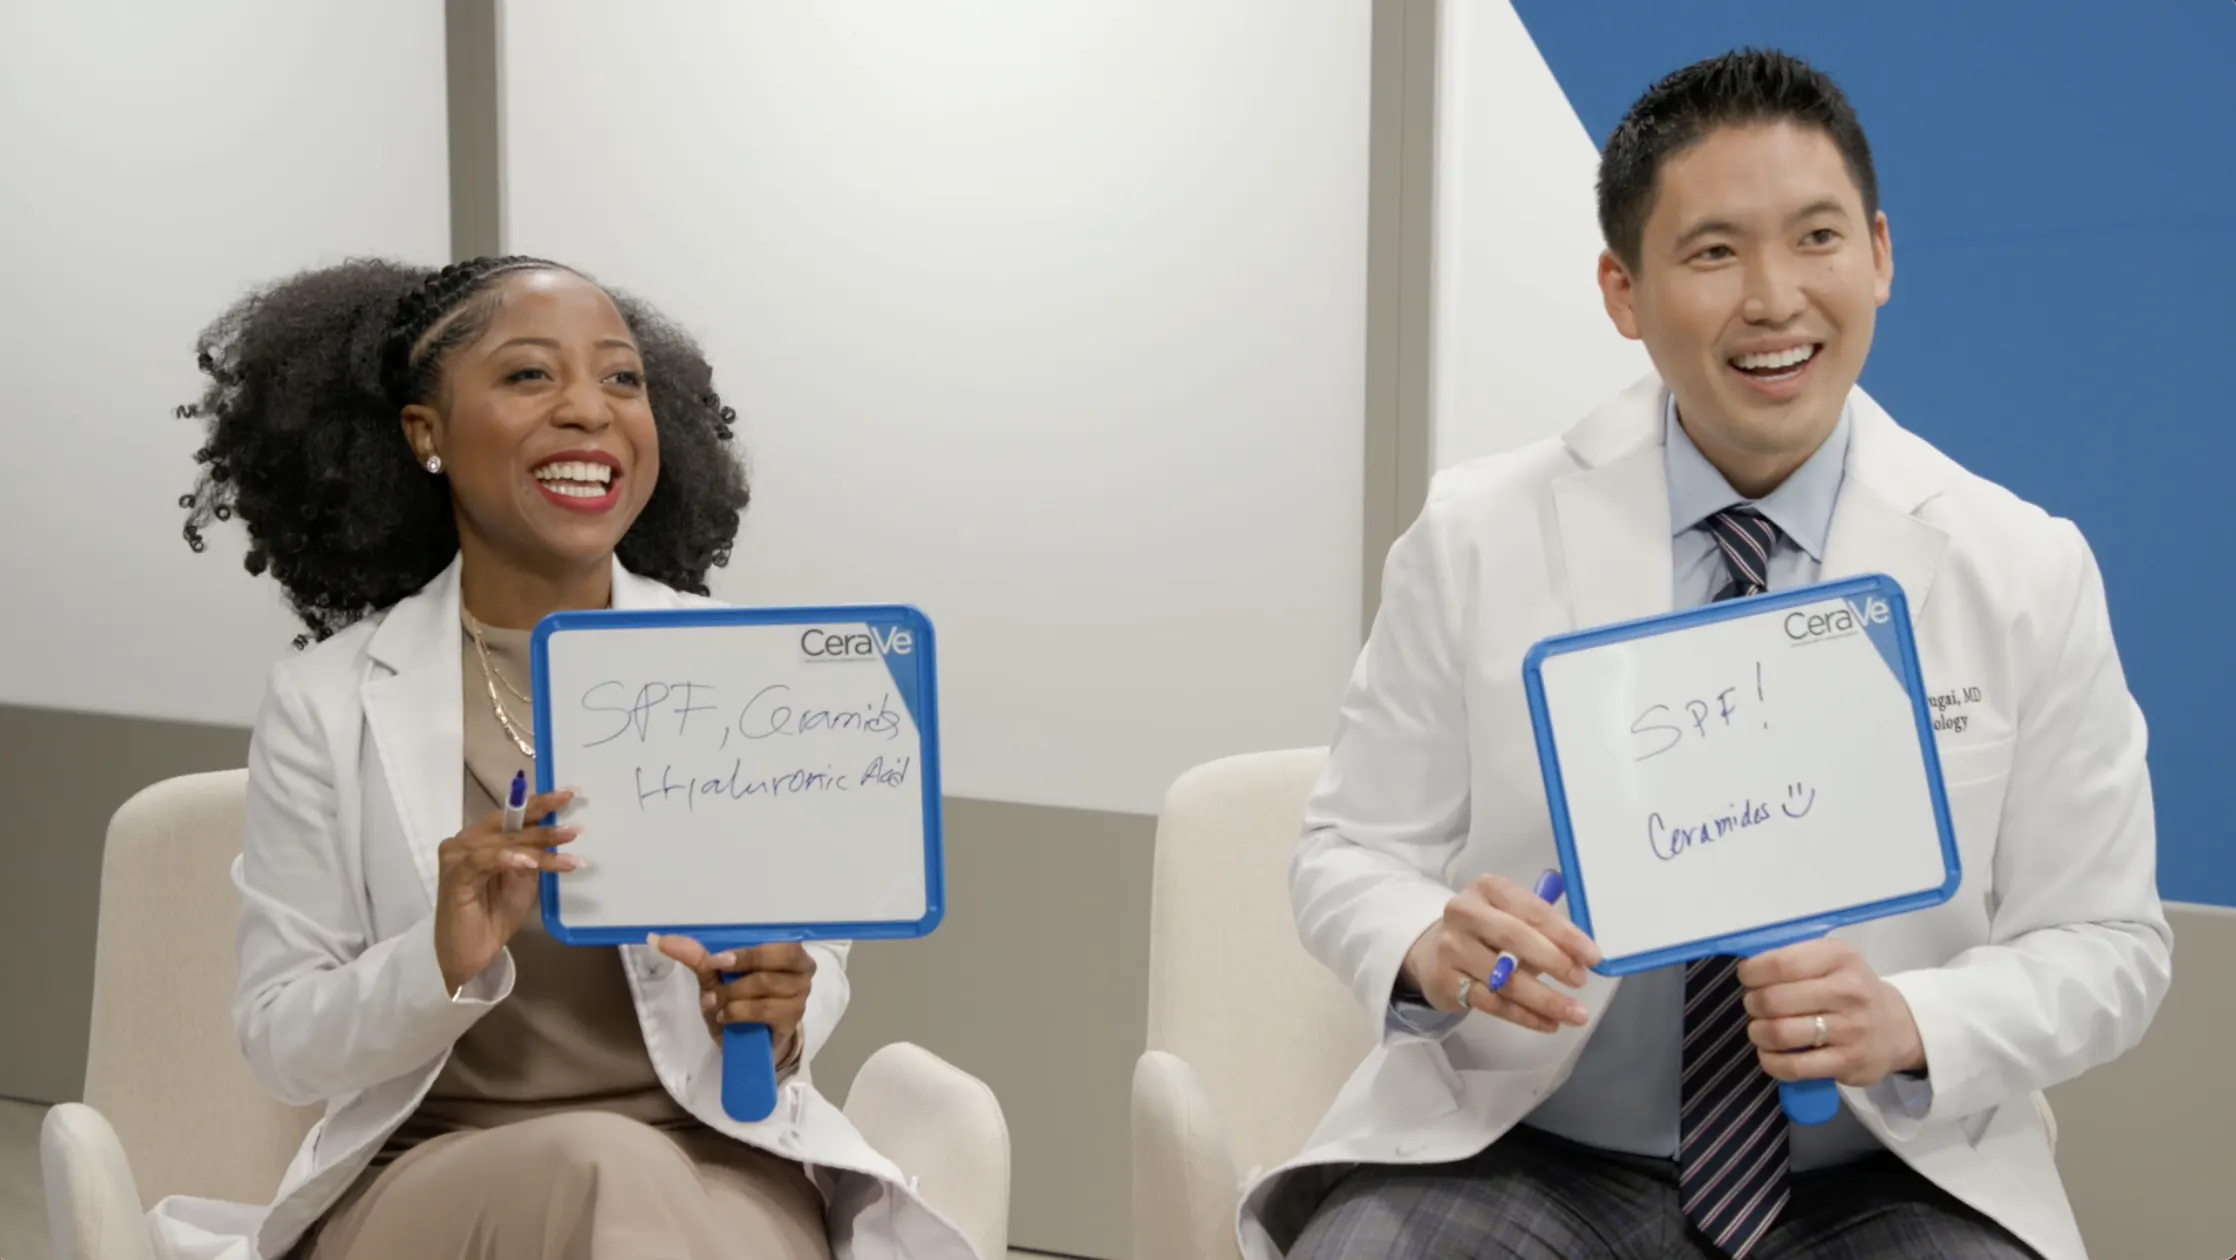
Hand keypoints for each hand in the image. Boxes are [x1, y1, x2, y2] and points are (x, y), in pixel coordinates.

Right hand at [433, 788, 580, 993]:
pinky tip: (530, 861)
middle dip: (543, 818)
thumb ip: (533, 856)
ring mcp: (457, 856)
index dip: (540, 803)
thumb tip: (555, 834)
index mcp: (483, 839)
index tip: (569, 794)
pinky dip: (508, 858)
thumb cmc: (496, 916)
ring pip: (503, 840)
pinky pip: (482, 859)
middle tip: (575, 822)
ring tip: (568, 843)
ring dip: (537, 842)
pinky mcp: (454, 876)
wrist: (472, 953)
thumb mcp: (523, 881)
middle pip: (508, 822)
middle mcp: (466, 841)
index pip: (513, 815)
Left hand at [652, 934, 816, 1067]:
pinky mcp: (790, 1021)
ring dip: (733, 994)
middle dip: (743, 966)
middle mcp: (803, 973)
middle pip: (779, 959)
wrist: (749, 1046)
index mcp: (790, 954)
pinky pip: (764, 1010)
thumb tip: (662, 940)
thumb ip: (698, 958)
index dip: (749, 950)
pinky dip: (739, 1011)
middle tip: (715, 974)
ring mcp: (799, 998)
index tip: (716, 960)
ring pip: (766, 985)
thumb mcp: (718, 978)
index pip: (779, 943)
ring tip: (714, 1002)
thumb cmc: (740, 1002)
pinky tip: (725, 1016)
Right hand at [1400, 875, 1600, 1032]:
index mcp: (1488, 888)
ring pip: (1504, 978)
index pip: (1532, 910)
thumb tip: (1584, 958)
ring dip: (1546, 1000)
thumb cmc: (1486, 932)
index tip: (1593, 957)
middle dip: (1554, 961)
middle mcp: (1464, 912)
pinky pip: (1493, 1003)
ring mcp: (1451, 947)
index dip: (1565, 935)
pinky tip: (1549, 1023)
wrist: (1433, 953)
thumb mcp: (1510, 917)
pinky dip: (1525, 1016)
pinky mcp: (1445, 981)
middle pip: (1514, 938)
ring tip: (1575, 1014)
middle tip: (1581, 981)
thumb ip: (1543, 931)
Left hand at [1739, 938, 1925, 1085]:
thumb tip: (1747, 969)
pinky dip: (1771, 1061)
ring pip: (1780, 1033)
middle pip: (1774, 1000)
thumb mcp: (1830, 961)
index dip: (1752, 973)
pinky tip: (1770, 1054)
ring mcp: (1851, 1029)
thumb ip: (1792, 960)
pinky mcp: (1849, 1062)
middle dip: (1753, 1004)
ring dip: (1758, 1033)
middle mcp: (1848, 991)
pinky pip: (1794, 1066)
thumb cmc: (1850, 989)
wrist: (1897, 1027)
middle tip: (1755, 1006)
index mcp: (1839, 957)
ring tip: (1761, 1030)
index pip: (1781, 964)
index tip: (1748, 979)